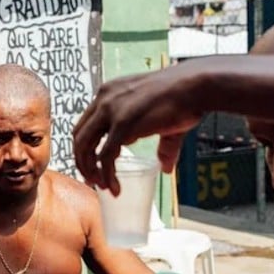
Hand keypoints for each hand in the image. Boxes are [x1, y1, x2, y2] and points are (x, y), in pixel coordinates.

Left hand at [72, 62, 204, 193]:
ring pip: (86, 147)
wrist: (195, 85)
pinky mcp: (122, 124)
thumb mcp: (161, 118)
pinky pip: (105, 156)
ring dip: (89, 170)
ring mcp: (111, 111)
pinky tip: (114, 187)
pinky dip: (107, 175)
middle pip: (79, 136)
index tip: (91, 164)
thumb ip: (160, 142)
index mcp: (108, 93)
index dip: (84, 147)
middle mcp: (104, 99)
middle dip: (82, 161)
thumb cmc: (183, 97)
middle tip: (92, 179)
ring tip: (100, 186)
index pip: (85, 123)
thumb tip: (165, 166)